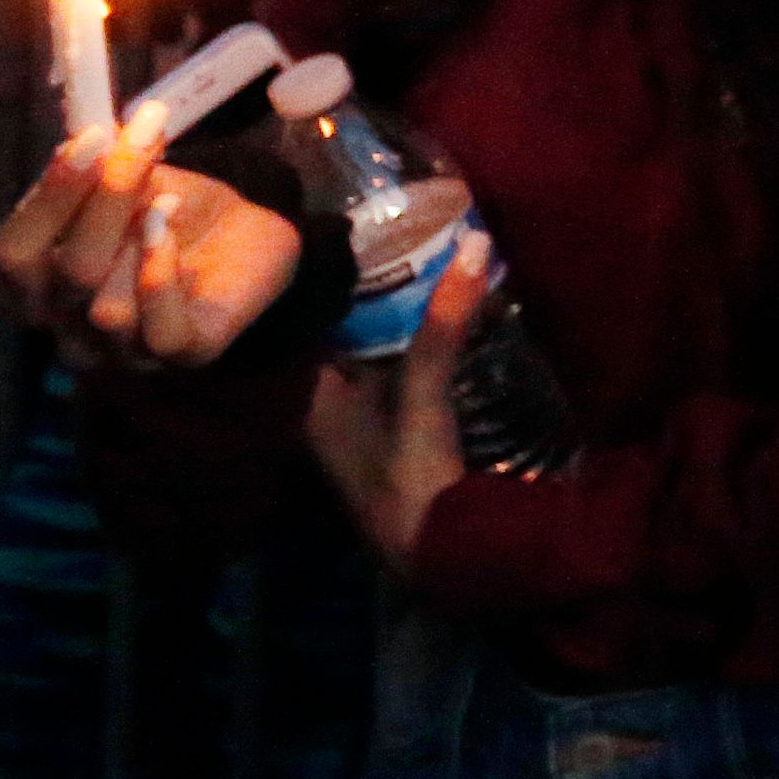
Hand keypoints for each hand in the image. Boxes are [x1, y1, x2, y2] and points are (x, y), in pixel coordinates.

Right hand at [0, 127, 305, 367]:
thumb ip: (99, 166)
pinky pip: (160, 333)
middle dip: (104, 199)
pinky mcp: (185, 353)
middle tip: (143, 140)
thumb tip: (82, 141)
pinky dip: (162, 279)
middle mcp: (70, 324)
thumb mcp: (131, 178)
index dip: (49, 196)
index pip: (13, 253)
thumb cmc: (172, 209)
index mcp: (40, 281)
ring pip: (107, 307)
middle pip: (65, 274)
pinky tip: (171, 235)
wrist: (247, 236)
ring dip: (138, 239)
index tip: (93, 137)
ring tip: (167, 201)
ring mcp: (124, 349)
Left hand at [307, 235, 487, 570]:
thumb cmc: (407, 475)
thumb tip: (471, 242)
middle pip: (342, 330)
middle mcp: (323, 405)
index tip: (360, 226)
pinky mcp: (393, 429)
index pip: (307, 319)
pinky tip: (442, 314)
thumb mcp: (422, 393)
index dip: (330, 274)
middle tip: (405, 229)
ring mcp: (358, 420)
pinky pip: (396, 367)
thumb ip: (443, 323)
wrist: (437, 552)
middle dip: (372, 288)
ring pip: (372, 349)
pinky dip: (415, 340)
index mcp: (306, 396)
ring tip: (427, 256)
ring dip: (398, 313)